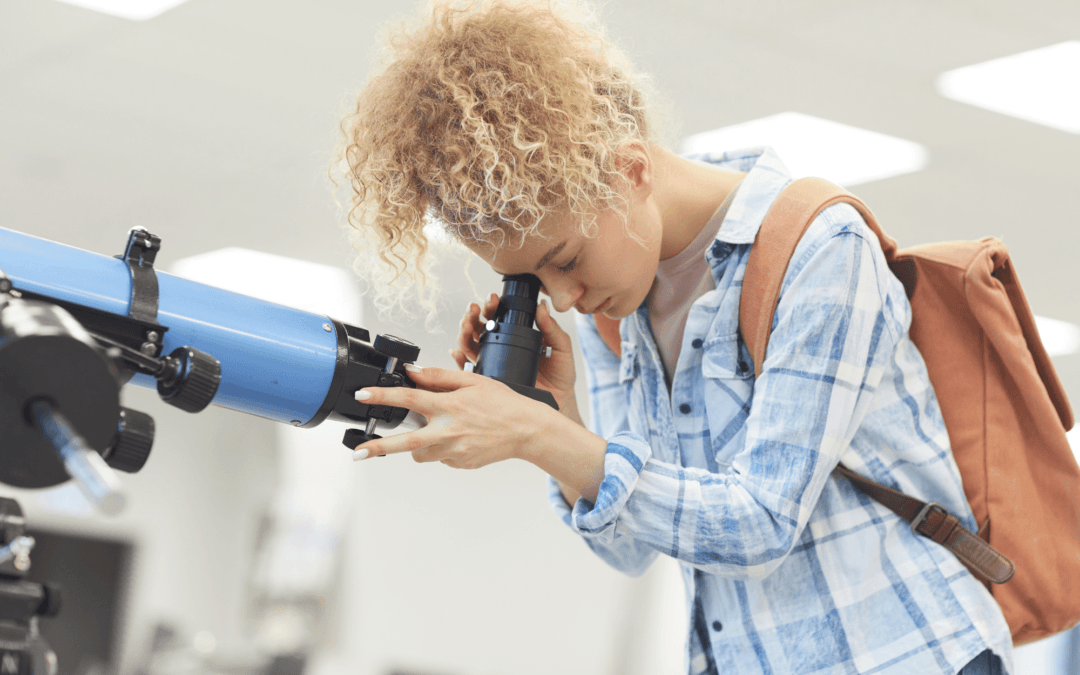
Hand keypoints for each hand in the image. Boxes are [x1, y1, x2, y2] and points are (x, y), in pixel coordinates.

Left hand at [352, 365, 556, 468]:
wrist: (527, 431)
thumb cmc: (504, 404)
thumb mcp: (473, 381)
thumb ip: (440, 377)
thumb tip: (413, 372)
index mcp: (449, 406)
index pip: (408, 398)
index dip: (382, 396)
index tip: (363, 396)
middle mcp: (449, 431)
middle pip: (405, 442)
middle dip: (378, 447)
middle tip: (358, 452)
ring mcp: (454, 451)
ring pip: (422, 453)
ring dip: (420, 444)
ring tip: (441, 431)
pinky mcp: (460, 464)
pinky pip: (441, 457)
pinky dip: (443, 448)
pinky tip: (462, 437)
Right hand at [451, 294, 580, 421]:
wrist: (559, 402)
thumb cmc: (560, 375)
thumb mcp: (560, 348)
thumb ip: (552, 328)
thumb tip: (542, 307)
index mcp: (516, 336)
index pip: (499, 317)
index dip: (493, 306)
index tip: (493, 299)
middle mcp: (500, 347)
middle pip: (479, 327)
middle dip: (473, 316)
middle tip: (475, 309)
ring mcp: (491, 363)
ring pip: (469, 344)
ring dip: (464, 333)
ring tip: (466, 325)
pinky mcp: (486, 381)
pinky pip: (466, 370)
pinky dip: (458, 359)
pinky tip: (457, 352)